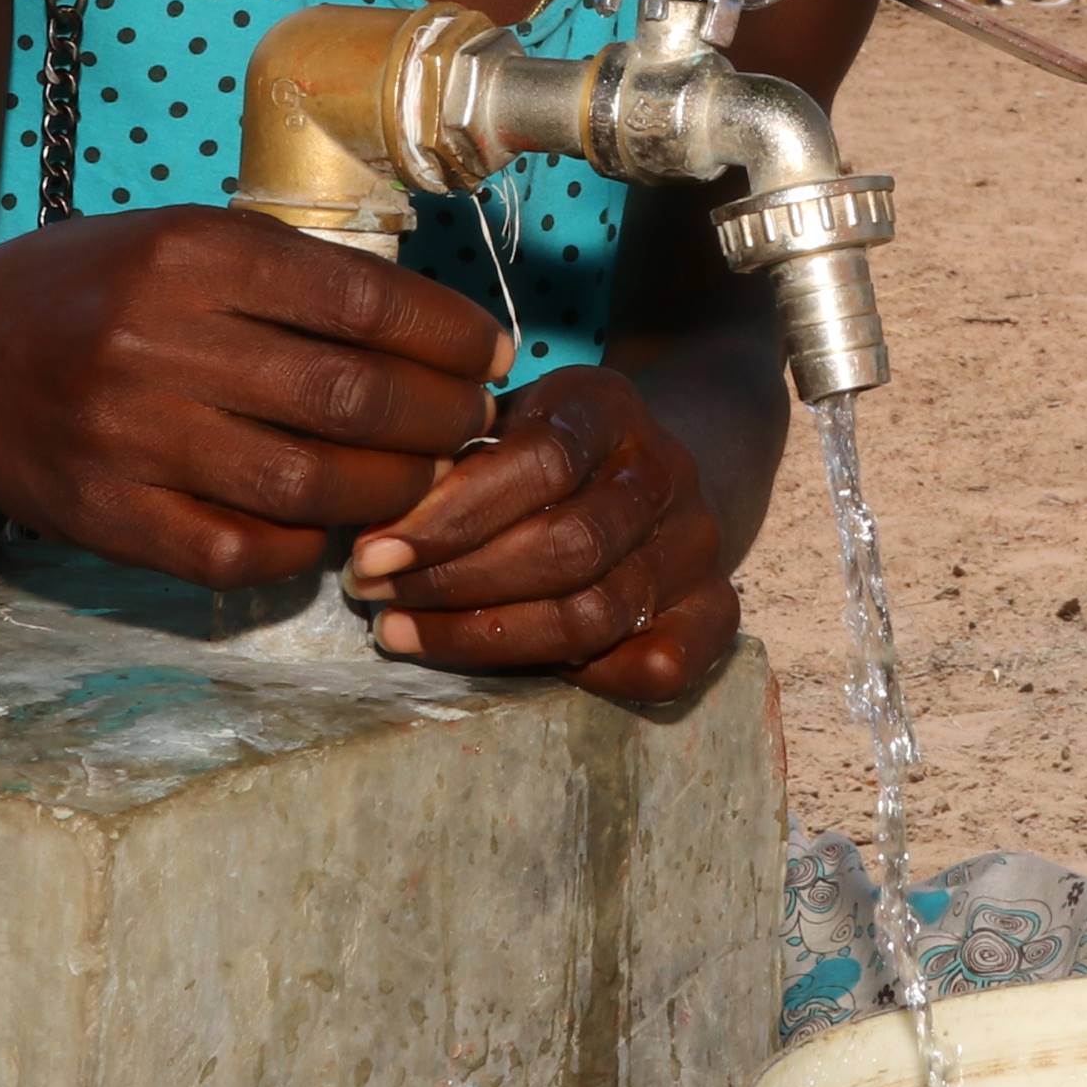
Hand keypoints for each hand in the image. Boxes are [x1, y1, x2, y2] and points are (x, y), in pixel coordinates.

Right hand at [0, 208, 507, 585]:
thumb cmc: (89, 293)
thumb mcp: (177, 240)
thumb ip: (287, 274)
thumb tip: (431, 327)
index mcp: (185, 255)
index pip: (359, 300)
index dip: (446, 335)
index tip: (489, 352)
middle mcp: (156, 342)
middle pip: (349, 398)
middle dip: (438, 416)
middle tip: (471, 421)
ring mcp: (128, 438)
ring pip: (308, 483)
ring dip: (392, 489)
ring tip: (422, 476)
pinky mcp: (108, 517)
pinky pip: (240, 549)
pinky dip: (305, 542)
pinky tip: (330, 521)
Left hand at [346, 364, 736, 704]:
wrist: (641, 466)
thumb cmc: (537, 451)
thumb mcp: (497, 423)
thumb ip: (450, 465)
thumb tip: (373, 539)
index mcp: (609, 406)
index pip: (540, 462)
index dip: (450, 516)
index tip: (371, 555)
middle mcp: (666, 471)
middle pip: (568, 546)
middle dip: (456, 582)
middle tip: (377, 600)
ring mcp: (697, 543)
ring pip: (597, 612)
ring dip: (489, 637)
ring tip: (407, 635)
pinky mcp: (715, 607)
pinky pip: (663, 664)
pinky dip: (594, 679)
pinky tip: (523, 674)